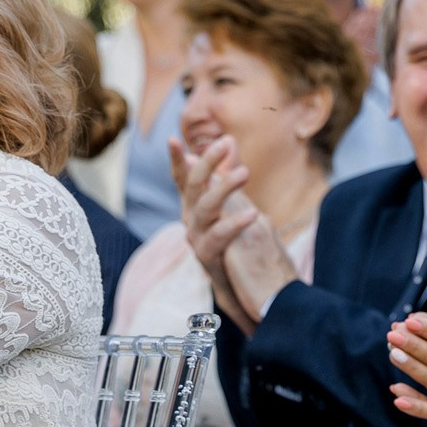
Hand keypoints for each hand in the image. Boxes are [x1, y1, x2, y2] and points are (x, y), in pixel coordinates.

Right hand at [172, 134, 296, 332]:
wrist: (240, 286)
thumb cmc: (236, 242)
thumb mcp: (235, 204)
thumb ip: (230, 173)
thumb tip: (231, 142)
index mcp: (196, 205)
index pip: (183, 178)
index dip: (176, 160)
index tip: (173, 139)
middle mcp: (191, 219)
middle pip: (192, 186)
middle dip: (206, 162)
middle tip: (225, 143)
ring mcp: (196, 238)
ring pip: (203, 208)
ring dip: (222, 187)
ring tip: (244, 173)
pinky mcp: (207, 256)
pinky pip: (218, 236)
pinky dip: (234, 223)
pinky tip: (253, 213)